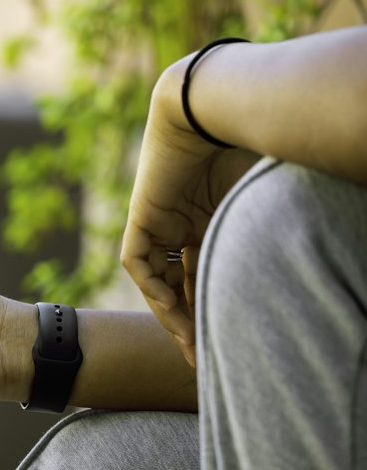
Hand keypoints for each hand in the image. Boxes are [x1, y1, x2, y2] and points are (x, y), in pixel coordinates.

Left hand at [121, 62, 258, 365]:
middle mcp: (186, 224)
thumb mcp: (270, 202)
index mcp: (213, 219)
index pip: (211, 273)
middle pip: (185, 284)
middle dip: (194, 323)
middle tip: (207, 362)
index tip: (235, 341)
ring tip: (193, 350)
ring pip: (161, 280)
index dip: (219, 307)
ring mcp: (162, 221)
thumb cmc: (258, 144)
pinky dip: (155, 289)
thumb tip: (329, 252)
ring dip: (173, 316)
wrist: (219, 107)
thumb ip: (280, 233)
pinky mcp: (143, 217)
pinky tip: (173, 314)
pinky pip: (141, 264)